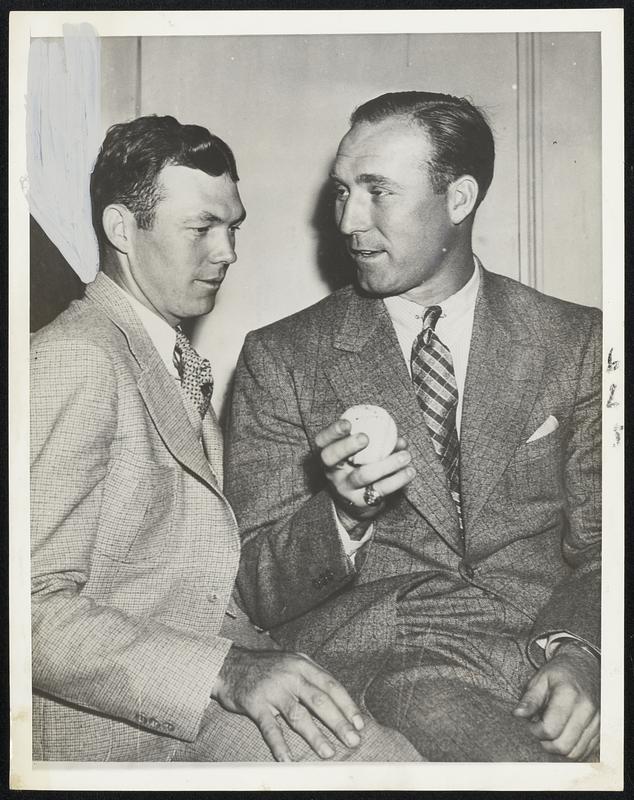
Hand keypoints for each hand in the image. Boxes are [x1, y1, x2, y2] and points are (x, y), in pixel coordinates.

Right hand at [211, 646, 364, 761]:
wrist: (229, 664)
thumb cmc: (265, 667)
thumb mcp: (291, 662)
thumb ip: (312, 676)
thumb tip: (337, 699)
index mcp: (302, 664)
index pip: (331, 685)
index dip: (347, 705)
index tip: (359, 723)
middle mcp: (290, 675)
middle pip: (320, 701)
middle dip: (339, 722)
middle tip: (352, 741)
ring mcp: (273, 690)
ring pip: (299, 716)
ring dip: (315, 736)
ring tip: (328, 753)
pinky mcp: (256, 704)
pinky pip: (270, 728)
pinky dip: (279, 745)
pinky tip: (287, 760)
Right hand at [315, 418, 415, 526]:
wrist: (354, 506)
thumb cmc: (359, 470)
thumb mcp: (360, 456)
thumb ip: (377, 444)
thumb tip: (400, 440)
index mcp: (329, 456)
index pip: (322, 441)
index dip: (332, 431)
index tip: (347, 423)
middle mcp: (332, 472)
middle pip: (331, 457)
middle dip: (347, 446)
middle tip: (365, 438)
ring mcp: (345, 488)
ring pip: (362, 475)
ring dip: (387, 464)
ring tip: (406, 456)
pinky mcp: (361, 502)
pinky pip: (380, 489)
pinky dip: (398, 479)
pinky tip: (409, 471)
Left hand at [513, 642, 599, 759]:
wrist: (585, 667)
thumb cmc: (560, 673)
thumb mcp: (540, 679)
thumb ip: (529, 699)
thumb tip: (517, 714)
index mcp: (569, 695)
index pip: (550, 729)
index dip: (534, 731)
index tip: (529, 723)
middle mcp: (587, 710)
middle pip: (563, 746)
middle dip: (545, 743)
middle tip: (538, 730)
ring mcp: (597, 722)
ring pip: (574, 753)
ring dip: (558, 748)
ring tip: (550, 731)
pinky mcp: (601, 730)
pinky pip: (585, 751)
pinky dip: (571, 749)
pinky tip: (563, 735)